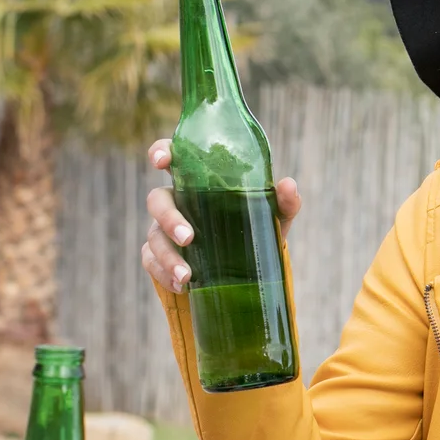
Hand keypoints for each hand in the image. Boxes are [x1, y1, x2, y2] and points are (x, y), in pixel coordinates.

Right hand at [140, 138, 302, 293]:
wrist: (250, 269)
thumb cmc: (256, 229)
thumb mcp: (273, 216)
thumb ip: (283, 201)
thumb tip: (288, 184)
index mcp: (198, 183)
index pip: (174, 158)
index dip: (162, 152)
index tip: (161, 161)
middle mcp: (177, 203)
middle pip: (157, 201)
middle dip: (168, 218)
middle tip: (188, 237)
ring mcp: (163, 230)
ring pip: (153, 237)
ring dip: (167, 256)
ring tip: (188, 276)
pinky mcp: (160, 257)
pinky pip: (152, 263)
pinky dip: (164, 275)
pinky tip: (182, 286)